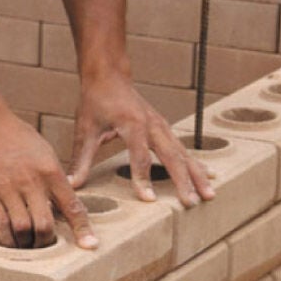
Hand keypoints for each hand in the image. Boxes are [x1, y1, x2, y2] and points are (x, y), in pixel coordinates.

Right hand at [0, 111, 98, 249]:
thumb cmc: (18, 139)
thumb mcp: (45, 154)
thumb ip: (55, 180)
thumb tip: (63, 206)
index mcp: (50, 172)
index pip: (72, 206)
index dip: (82, 229)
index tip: (90, 245)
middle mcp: (31, 183)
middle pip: (44, 225)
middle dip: (47, 241)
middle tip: (45, 244)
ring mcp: (8, 189)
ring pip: (22, 229)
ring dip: (26, 243)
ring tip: (27, 244)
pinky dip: (6, 238)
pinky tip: (9, 239)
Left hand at [67, 72, 214, 206]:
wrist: (110, 77)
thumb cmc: (96, 102)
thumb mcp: (85, 129)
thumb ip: (81, 159)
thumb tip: (72, 184)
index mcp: (132, 124)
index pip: (140, 156)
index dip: (143, 178)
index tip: (148, 199)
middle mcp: (153, 125)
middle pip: (172, 156)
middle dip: (183, 180)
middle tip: (190, 203)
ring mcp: (163, 126)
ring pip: (184, 153)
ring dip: (196, 175)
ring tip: (208, 195)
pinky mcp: (166, 129)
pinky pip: (184, 150)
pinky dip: (196, 164)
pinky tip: (208, 178)